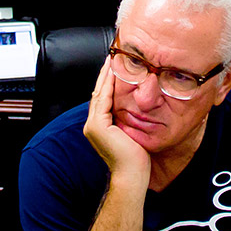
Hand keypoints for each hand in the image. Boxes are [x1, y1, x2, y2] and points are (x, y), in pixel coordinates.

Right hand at [82, 58, 149, 188]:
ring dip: (106, 75)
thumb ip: (129, 120)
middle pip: (98, 93)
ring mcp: (93, 126)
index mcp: (99, 127)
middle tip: (112, 56)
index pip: (103, 99)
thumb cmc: (136, 159)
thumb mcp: (132, 133)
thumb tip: (138, 109)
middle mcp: (92, 125)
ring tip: (112, 59)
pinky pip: (103, 100)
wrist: (133, 174)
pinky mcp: (97, 126)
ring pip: (99, 93)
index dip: (108, 82)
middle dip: (105, 74)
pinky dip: (108, 85)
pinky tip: (114, 73)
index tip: (115, 67)